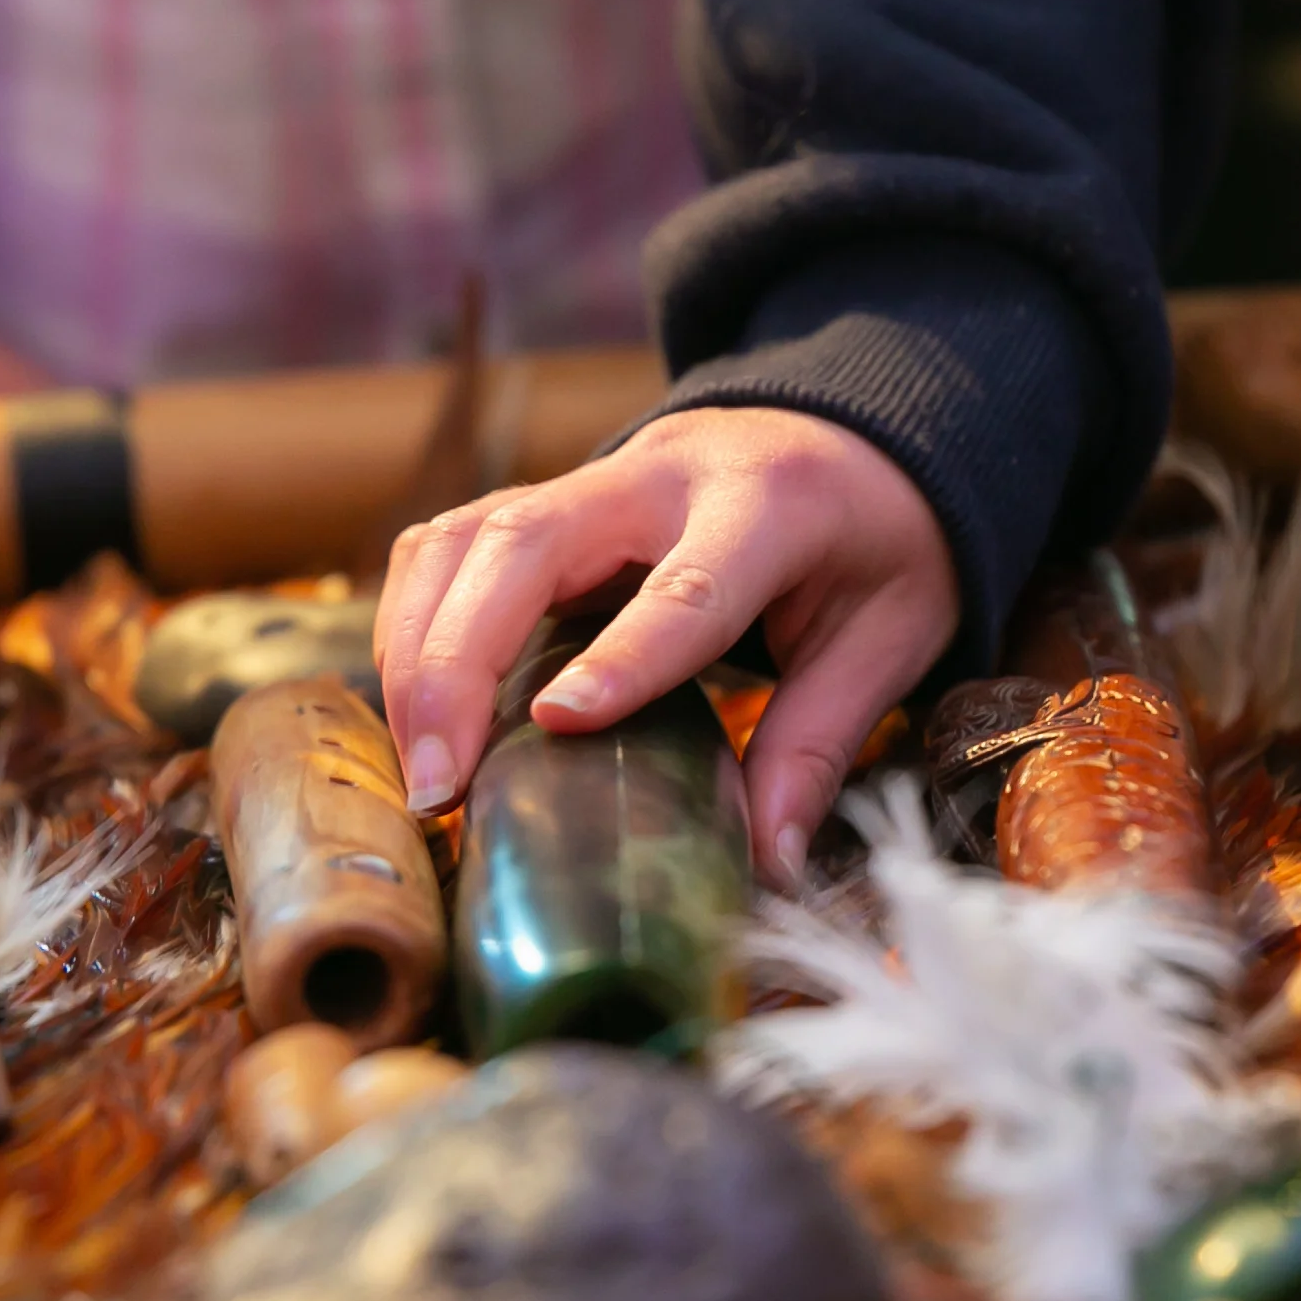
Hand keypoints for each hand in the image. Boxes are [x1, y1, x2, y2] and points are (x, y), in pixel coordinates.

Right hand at [378, 407, 957, 889]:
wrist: (851, 436)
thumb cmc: (873, 541)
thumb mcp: (888, 635)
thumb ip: (821, 741)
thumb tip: (771, 864)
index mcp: (766, 505)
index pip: (686, 584)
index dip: (621, 654)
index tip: (556, 725)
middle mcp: (659, 476)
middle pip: (525, 540)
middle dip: (458, 660)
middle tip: (437, 781)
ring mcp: (588, 480)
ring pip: (464, 536)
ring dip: (417, 649)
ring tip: (419, 763)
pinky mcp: (543, 504)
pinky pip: (448, 546)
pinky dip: (412, 625)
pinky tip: (415, 709)